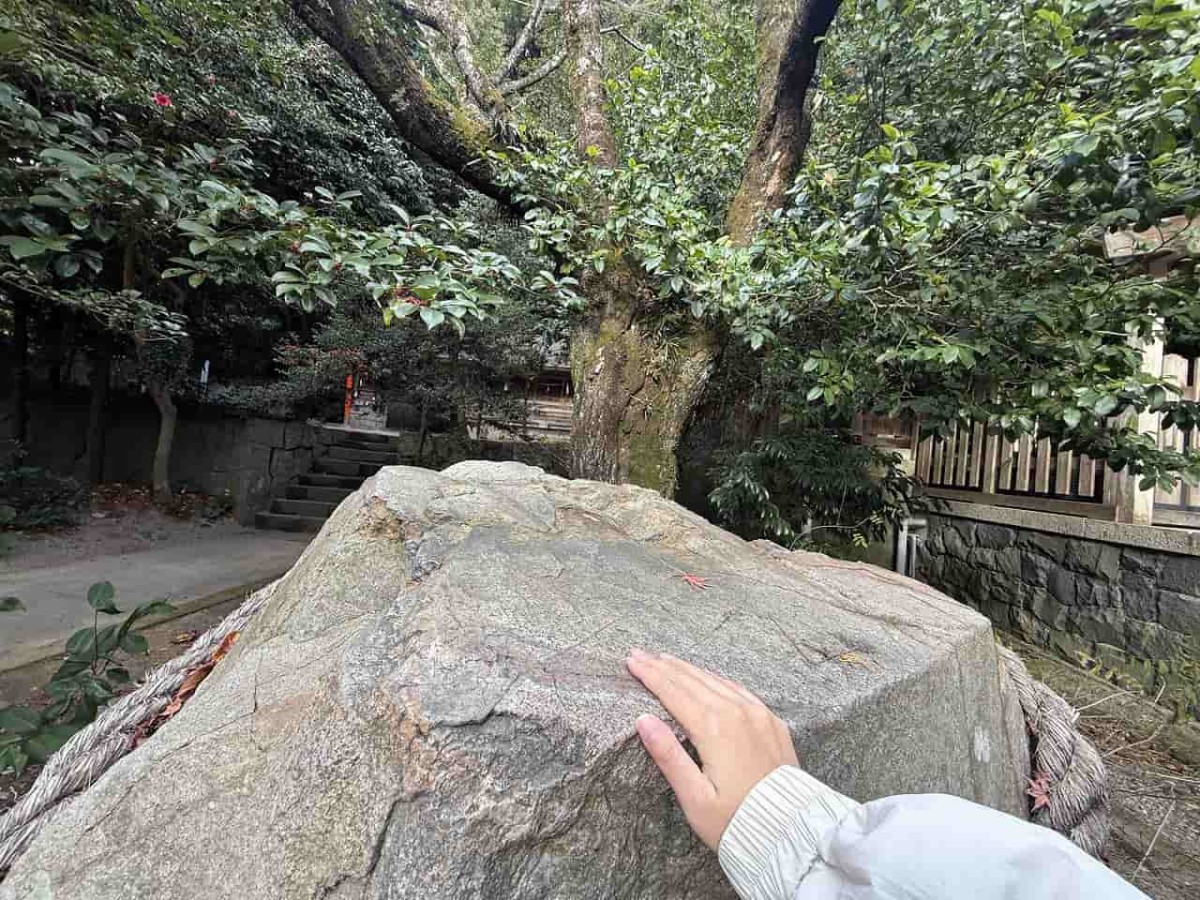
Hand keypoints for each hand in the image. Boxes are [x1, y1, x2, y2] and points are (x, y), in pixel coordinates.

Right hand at [625, 649, 798, 848]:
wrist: (791, 832)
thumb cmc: (736, 821)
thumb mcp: (695, 798)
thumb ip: (668, 756)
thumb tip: (643, 719)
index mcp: (715, 729)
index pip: (674, 692)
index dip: (650, 675)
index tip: (631, 660)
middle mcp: (738, 714)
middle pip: (693, 681)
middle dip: (663, 665)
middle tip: (641, 653)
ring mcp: (758, 715)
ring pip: (716, 681)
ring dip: (688, 669)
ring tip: (666, 659)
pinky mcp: (772, 722)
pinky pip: (739, 690)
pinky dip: (717, 679)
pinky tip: (707, 676)